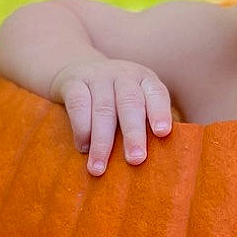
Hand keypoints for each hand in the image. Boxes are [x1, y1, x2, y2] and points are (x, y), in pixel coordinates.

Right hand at [50, 57, 174, 175]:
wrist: (77, 68)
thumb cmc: (115, 96)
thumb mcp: (135, 99)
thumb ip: (146, 120)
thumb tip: (159, 158)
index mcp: (144, 80)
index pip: (156, 93)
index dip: (160, 112)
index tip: (162, 133)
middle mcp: (123, 75)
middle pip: (130, 102)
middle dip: (133, 133)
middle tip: (135, 159)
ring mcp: (98, 76)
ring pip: (103, 108)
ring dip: (102, 141)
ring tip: (99, 168)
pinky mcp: (74, 82)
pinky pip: (78, 104)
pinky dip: (81, 128)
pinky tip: (83, 148)